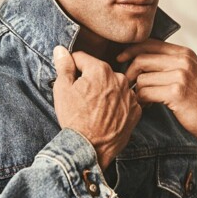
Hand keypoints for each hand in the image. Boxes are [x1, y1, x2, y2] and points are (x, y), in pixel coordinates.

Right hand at [53, 46, 141, 169]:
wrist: (90, 148)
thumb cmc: (75, 119)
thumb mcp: (62, 89)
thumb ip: (64, 66)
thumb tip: (61, 49)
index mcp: (100, 69)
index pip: (83, 59)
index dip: (73, 68)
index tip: (70, 80)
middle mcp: (119, 78)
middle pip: (100, 72)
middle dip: (90, 80)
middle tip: (81, 98)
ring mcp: (129, 95)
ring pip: (113, 86)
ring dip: (105, 92)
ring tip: (94, 108)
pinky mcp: (136, 110)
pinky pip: (124, 101)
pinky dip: (117, 105)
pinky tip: (106, 115)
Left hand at [117, 40, 196, 179]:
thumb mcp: (190, 74)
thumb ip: (171, 64)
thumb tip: (142, 58)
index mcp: (185, 54)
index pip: (150, 43)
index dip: (131, 50)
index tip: (120, 59)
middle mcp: (183, 61)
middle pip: (142, 59)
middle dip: (129, 73)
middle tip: (127, 85)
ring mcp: (180, 76)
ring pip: (142, 78)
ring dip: (137, 91)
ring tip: (143, 99)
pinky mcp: (176, 92)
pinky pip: (146, 92)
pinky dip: (142, 101)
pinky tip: (147, 106)